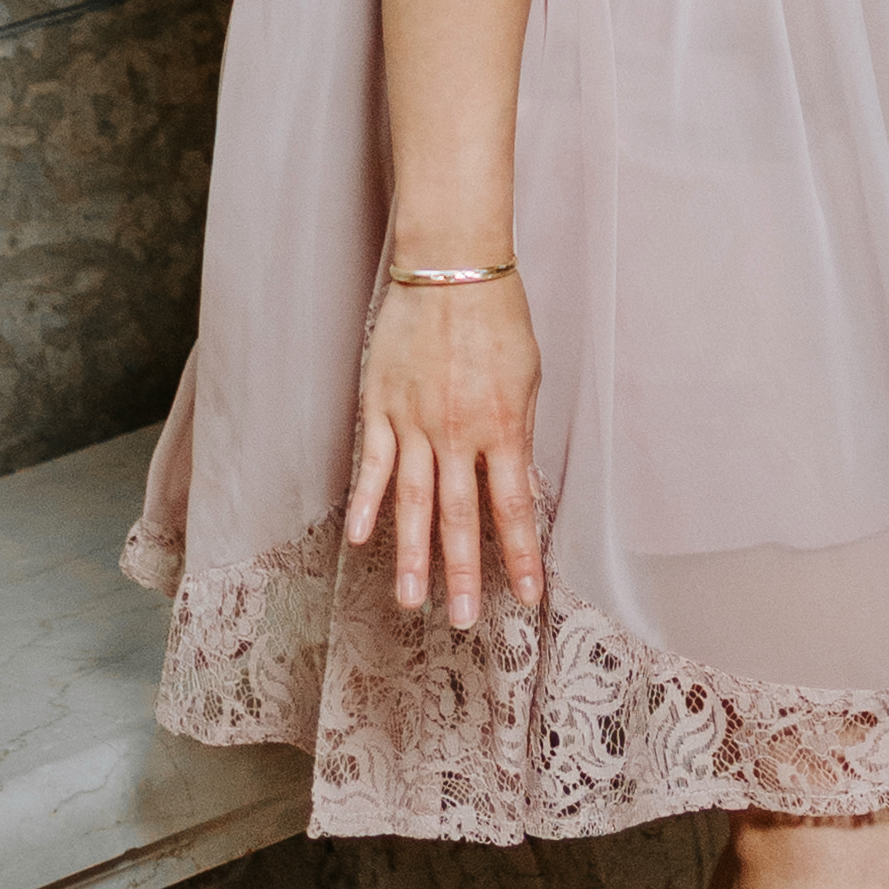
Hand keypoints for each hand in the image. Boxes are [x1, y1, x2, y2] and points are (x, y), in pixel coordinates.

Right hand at [349, 258, 543, 632]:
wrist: (452, 267)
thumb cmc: (499, 318)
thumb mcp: (527, 377)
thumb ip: (517, 434)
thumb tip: (517, 482)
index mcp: (503, 426)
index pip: (514, 505)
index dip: (522, 554)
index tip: (528, 596)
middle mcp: (458, 433)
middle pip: (461, 516)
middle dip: (464, 573)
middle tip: (460, 621)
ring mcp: (415, 421)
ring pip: (412, 500)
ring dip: (412, 553)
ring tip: (411, 600)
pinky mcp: (380, 405)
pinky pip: (373, 462)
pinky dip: (365, 500)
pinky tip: (359, 538)